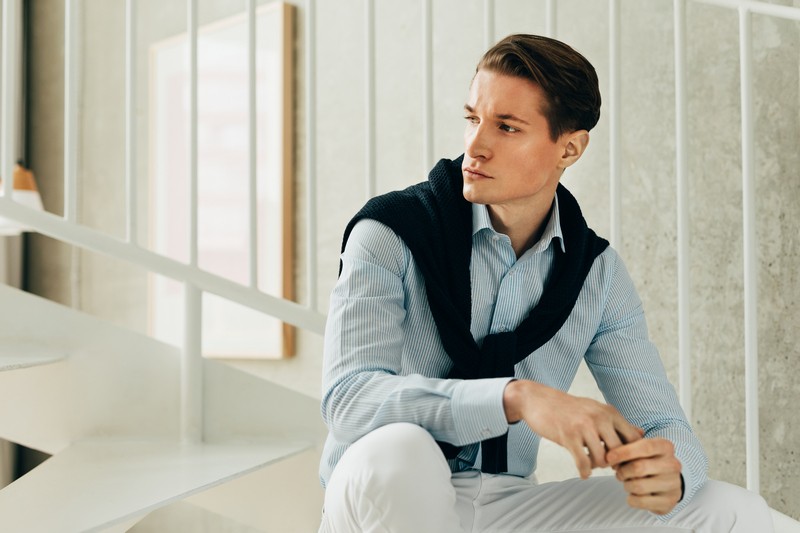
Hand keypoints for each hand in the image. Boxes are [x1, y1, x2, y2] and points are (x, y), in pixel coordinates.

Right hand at [503, 380, 643, 478]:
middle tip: (606, 465)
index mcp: (610, 412)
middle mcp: (600, 417)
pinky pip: (583, 462)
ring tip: (590, 463)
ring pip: (602, 459)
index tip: (623, 461)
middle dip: (614, 464)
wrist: (539, 400)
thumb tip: (642, 433)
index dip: (631, 455)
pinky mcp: (568, 435)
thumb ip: (618, 423)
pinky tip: (583, 472)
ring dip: (597, 467)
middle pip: (620, 452)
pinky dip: (585, 472)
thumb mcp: (597, 410)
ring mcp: (584, 426)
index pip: (634, 439)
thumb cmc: (569, 409)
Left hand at [606, 437, 682, 514]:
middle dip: (622, 471)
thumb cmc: (648, 461)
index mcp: (665, 447)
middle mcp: (672, 465)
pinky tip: (633, 494)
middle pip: (639, 468)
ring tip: (628, 482)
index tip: (609, 457)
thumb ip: (626, 447)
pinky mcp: (669, 501)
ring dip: (627, 485)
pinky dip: (631, 499)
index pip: (645, 447)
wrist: (666, 481)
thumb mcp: (640, 449)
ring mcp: (673, 484)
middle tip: (619, 473)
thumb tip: (610, 456)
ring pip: (639, 486)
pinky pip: (641, 501)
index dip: (623, 452)